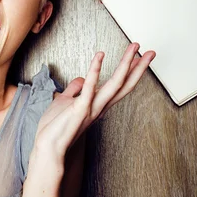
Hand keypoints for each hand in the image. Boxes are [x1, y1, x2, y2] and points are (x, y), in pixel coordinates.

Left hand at [33, 43, 154, 159]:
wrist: (47, 148)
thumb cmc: (54, 129)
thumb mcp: (64, 102)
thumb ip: (74, 90)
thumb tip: (81, 78)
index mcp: (96, 105)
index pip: (119, 86)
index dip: (130, 71)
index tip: (138, 57)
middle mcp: (98, 107)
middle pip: (124, 84)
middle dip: (138, 67)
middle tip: (149, 52)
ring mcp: (91, 108)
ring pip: (115, 84)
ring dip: (125, 64)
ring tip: (133, 48)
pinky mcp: (80, 109)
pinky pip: (90, 87)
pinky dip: (95, 70)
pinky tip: (100, 55)